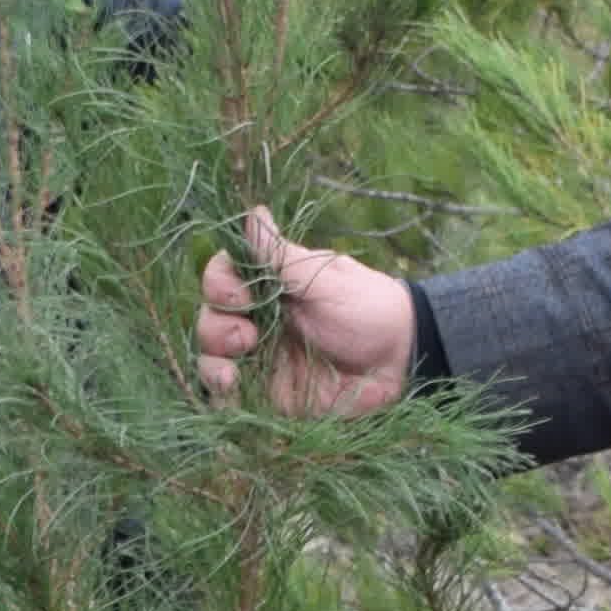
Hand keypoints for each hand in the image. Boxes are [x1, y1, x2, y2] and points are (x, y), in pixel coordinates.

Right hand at [194, 209, 413, 409]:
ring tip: (233, 371)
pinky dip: (221, 396)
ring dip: (212, 363)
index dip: (218, 286)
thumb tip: (253, 213)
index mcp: (268, 286)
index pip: (221, 279)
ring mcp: (261, 359)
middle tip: (246, 337)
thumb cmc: (366, 306)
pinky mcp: (269, 394)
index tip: (238, 295)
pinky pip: (231, 398)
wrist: (400, 356)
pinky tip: (232, 392)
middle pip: (209, 320)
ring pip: (212, 359)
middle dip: (215, 328)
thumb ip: (280, 255)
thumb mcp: (321, 278)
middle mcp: (258, 321)